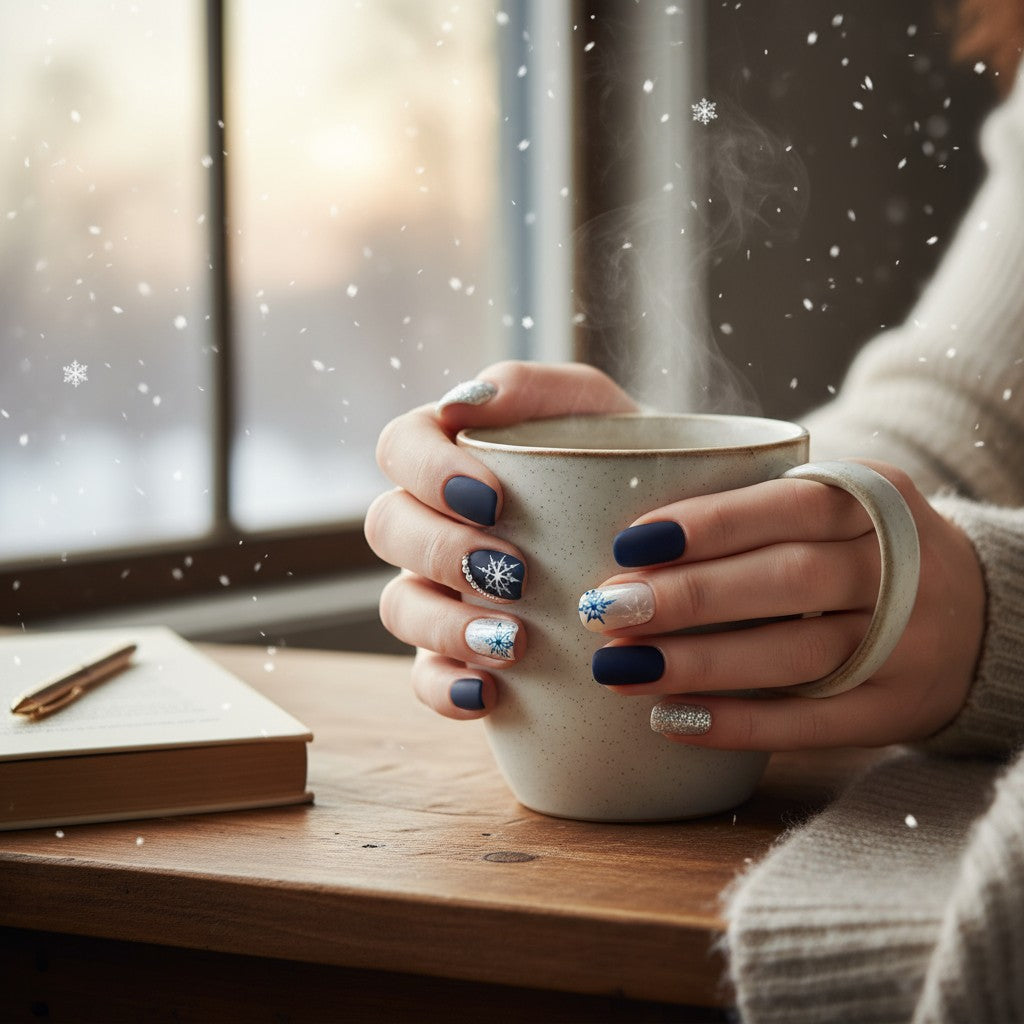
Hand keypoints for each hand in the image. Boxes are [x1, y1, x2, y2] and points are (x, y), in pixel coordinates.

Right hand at [364, 360, 636, 719]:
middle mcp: (433, 520)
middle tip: (513, 571)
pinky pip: (425, 677)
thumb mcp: (595, 410)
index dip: (427, 471)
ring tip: (513, 642)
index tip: (492, 498)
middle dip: (440, 551)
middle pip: (388, 527)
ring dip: (443, 625)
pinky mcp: (458, 652)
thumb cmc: (627, 460)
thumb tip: (467, 401)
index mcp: (451, 454)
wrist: (672, 537)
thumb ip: (533, 389)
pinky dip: (446, 688)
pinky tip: (487, 696)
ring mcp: (439, 590)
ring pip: (398, 605)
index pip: (401, 446)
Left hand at [581, 460, 985, 749]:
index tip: (628, 543)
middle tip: (607, 608)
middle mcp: (902, 570)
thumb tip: (633, 541)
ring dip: (699, 664)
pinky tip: (671, 719)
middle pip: (788, 581)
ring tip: (620, 668)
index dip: (709, 524)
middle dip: (689, 597)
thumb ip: (761, 509)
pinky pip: (810, 724)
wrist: (978, 615)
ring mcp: (906, 645)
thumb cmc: (867, 551)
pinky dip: (737, 725)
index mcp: (878, 501)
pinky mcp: (894, 710)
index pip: (789, 505)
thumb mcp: (840, 505)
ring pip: (795, 656)